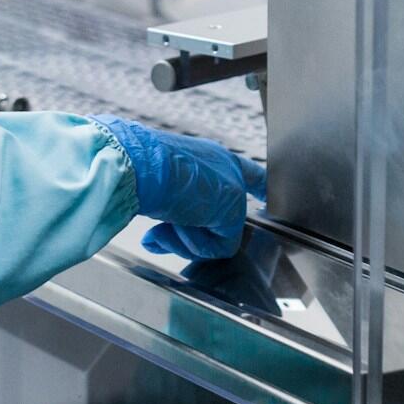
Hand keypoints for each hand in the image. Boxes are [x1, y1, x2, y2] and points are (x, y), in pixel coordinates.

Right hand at [91, 115, 265, 260]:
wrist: (137, 162)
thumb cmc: (138, 167)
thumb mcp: (160, 185)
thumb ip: (173, 208)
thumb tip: (158, 237)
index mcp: (209, 156)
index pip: (244, 171)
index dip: (256, 186)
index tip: (266, 197)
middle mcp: (225, 167)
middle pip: (223, 216)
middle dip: (190, 232)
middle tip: (161, 229)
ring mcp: (232, 187)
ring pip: (216, 235)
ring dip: (185, 238)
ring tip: (163, 223)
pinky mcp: (232, 210)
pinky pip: (218, 247)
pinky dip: (193, 244)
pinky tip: (174, 225)